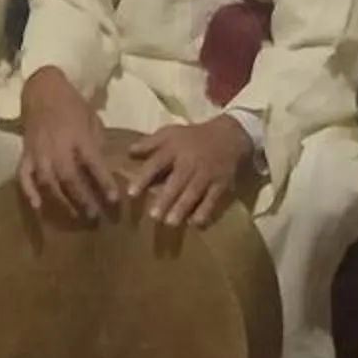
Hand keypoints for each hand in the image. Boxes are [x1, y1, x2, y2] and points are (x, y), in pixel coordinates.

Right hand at [15, 66, 117, 221]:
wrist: (42, 90)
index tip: (114, 200)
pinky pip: (24, 176)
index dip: (104, 183)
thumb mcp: (92, 117)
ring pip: (48, 182)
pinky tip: (38, 207)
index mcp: (78, 136)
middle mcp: (57, 147)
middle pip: (70, 178)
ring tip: (74, 215)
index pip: (93, 164)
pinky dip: (29, 193)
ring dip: (61, 201)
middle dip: (83, 199)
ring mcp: (38, 152)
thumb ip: (97, 142)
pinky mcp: (25, 154)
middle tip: (94, 216)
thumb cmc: (72, 103)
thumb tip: (103, 167)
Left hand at [125, 115, 254, 229]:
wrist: (229, 135)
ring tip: (170, 223)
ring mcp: (206, 173)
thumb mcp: (171, 133)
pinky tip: (195, 223)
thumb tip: (128, 153)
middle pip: (176, 181)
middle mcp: (190, 162)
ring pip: (193, 192)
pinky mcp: (221, 183)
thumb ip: (150, 143)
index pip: (156, 163)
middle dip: (166, 199)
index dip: (144, 178)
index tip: (131, 194)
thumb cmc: (193, 137)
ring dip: (182, 207)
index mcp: (174, 149)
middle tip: (154, 216)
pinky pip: (212, 198)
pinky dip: (205, 210)